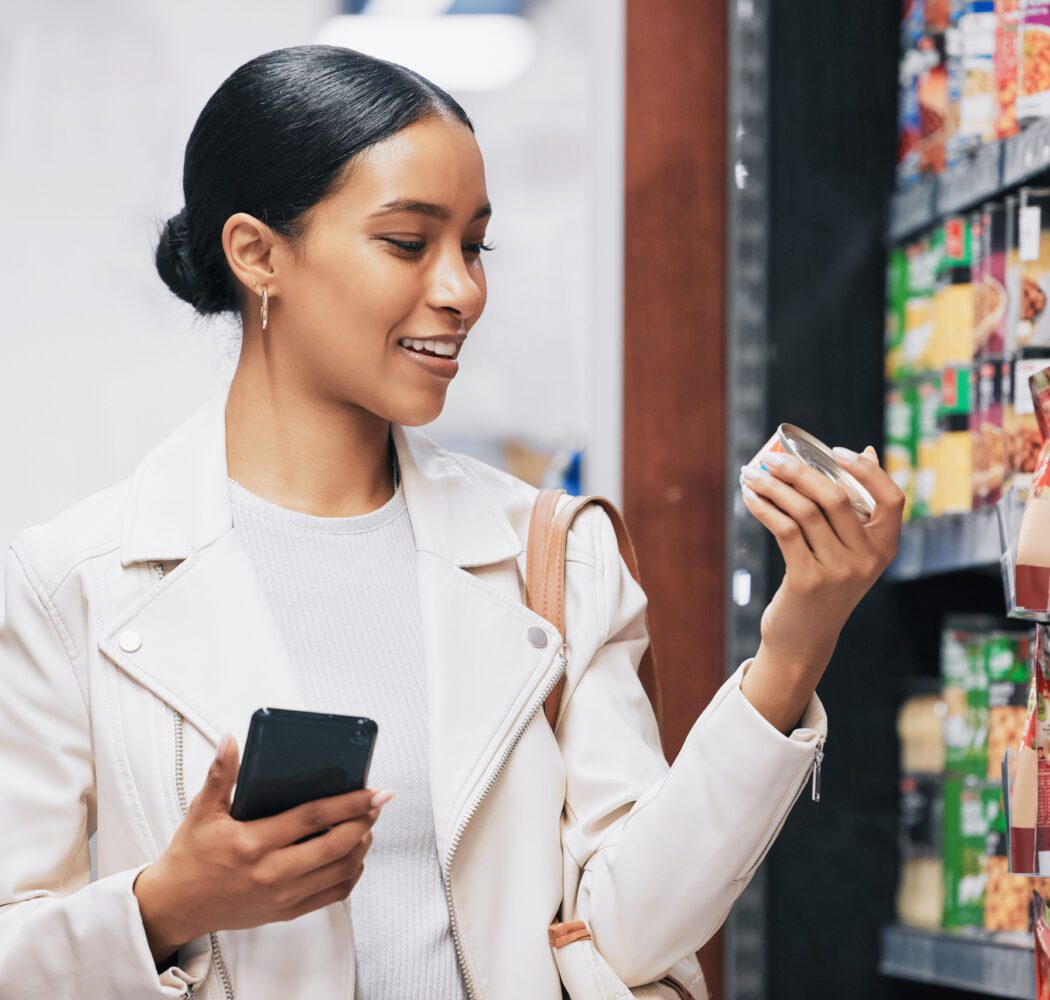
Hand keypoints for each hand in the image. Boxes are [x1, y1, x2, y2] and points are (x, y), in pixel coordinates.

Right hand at [133, 734, 391, 963]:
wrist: (175, 907)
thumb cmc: (190, 856)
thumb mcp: (202, 811)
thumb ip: (220, 774)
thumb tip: (230, 740)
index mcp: (253, 843)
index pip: (313, 818)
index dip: (348, 803)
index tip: (374, 791)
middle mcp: (271, 873)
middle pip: (335, 845)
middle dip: (364, 821)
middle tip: (378, 803)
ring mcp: (282, 896)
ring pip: (340, 871)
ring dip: (361, 846)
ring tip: (367, 824)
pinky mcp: (286, 912)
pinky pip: (332, 895)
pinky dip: (351, 874)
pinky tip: (354, 855)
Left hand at [737, 444, 903, 730]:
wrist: (804, 639)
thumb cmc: (824, 585)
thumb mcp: (849, 552)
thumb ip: (856, 510)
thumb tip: (864, 452)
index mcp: (885, 548)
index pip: (893, 499)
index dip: (868, 471)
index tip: (836, 451)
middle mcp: (867, 559)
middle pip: (837, 497)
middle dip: (801, 471)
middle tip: (774, 459)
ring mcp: (839, 571)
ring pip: (805, 511)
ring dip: (774, 487)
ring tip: (752, 475)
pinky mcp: (808, 580)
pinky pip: (785, 529)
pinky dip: (764, 508)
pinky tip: (750, 497)